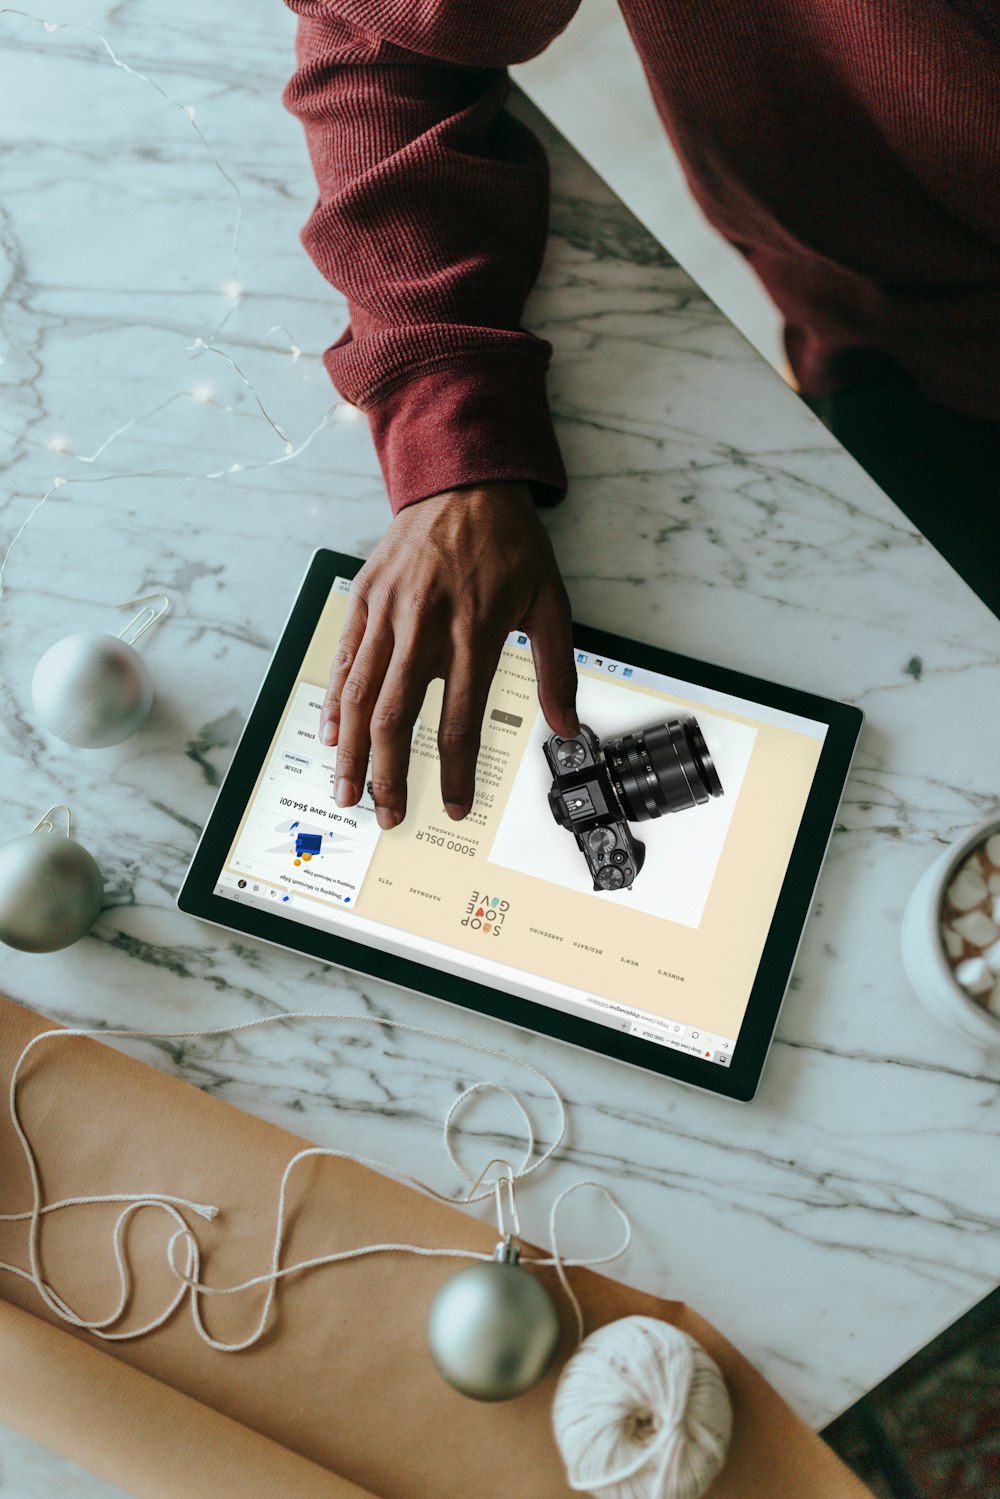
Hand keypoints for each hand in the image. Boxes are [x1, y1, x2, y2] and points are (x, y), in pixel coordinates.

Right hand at [321, 482, 578, 829]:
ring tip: (347, 792)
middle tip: (388, 816)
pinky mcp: (364, 597)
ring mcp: (388, 611)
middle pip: (397, 716)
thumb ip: (558, 668)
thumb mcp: (550, 600)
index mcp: (475, 630)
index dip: (456, 771)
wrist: (464, 478)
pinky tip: (332, 737)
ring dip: (351, 752)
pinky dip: (335, 702)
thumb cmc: (509, 542)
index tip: (455, 807)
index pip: (461, 719)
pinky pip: (344, 659)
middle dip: (390, 776)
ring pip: (361, 694)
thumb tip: (566, 727)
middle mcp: (425, 624)